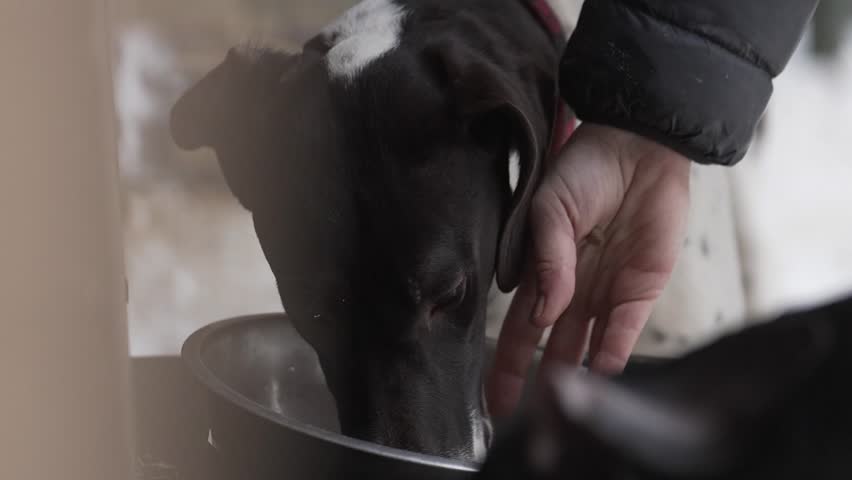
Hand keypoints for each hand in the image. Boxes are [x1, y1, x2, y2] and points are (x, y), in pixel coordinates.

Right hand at [486, 123, 690, 417]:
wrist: (638, 146)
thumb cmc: (583, 169)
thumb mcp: (550, 208)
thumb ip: (546, 258)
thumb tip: (540, 312)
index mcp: (542, 273)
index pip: (519, 328)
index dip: (506, 363)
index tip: (493, 398)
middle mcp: (572, 291)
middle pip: (549, 347)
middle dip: (535, 384)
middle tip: (521, 421)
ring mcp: (606, 292)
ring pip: (585, 346)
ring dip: (573, 375)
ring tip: (560, 408)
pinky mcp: (640, 289)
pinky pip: (624, 328)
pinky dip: (613, 351)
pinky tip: (601, 375)